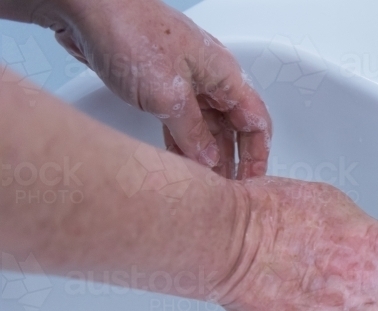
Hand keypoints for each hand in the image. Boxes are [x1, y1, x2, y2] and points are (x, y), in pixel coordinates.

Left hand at [36, 0, 269, 178]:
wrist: (86, 8)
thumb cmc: (130, 31)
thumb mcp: (168, 96)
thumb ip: (194, 133)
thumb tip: (211, 160)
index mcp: (225, 74)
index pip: (256, 123)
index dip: (257, 156)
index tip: (251, 183)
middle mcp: (210, 78)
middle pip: (233, 128)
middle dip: (231, 161)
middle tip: (226, 191)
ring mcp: (186, 81)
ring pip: (207, 127)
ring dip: (206, 156)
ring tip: (204, 185)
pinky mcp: (161, 85)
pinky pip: (182, 122)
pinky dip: (183, 144)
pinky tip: (180, 164)